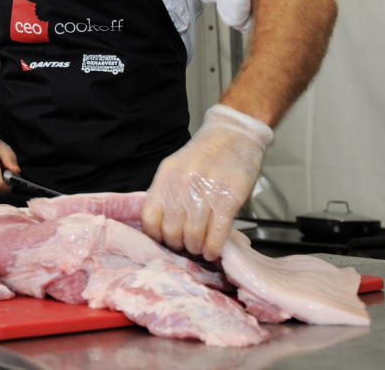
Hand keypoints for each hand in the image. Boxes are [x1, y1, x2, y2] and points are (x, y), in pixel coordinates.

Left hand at [141, 104, 273, 260]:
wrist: (234, 134)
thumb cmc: (206, 153)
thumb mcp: (178, 167)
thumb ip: (169, 193)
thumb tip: (164, 227)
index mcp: (166, 177)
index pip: (150, 219)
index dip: (157, 236)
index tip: (166, 240)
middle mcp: (183, 185)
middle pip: (172, 232)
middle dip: (179, 245)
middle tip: (187, 245)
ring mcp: (205, 192)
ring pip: (194, 237)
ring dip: (197, 248)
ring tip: (201, 248)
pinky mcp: (228, 199)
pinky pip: (216, 234)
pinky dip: (213, 248)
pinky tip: (213, 250)